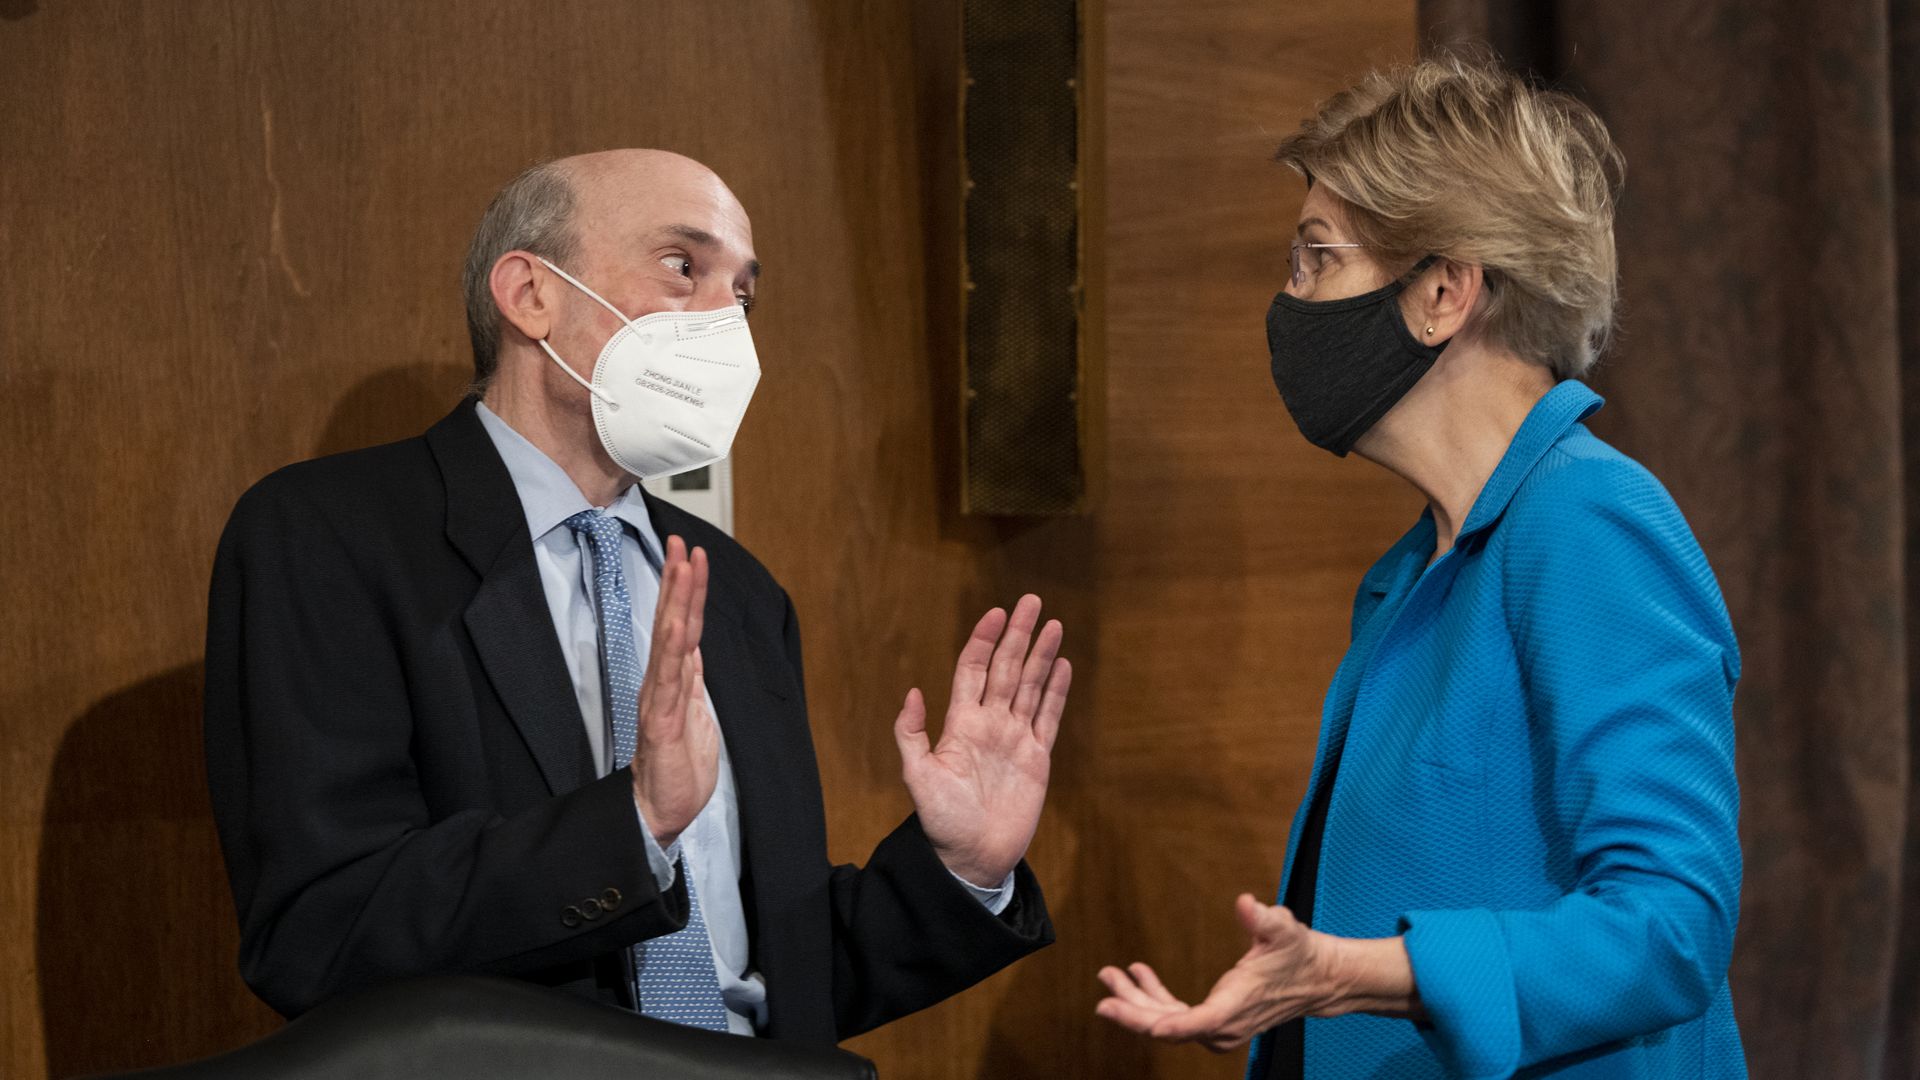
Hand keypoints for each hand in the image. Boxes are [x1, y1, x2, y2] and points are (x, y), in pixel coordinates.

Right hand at [631, 535, 720, 847]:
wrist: (659, 814)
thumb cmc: (678, 770)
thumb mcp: (697, 717)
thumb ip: (692, 682)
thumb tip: (696, 650)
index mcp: (675, 681)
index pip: (683, 626)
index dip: (687, 590)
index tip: (691, 554)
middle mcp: (662, 683)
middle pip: (672, 622)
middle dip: (678, 580)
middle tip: (681, 540)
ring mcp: (659, 700)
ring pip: (669, 641)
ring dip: (677, 602)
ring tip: (681, 566)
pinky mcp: (659, 723)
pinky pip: (667, 679)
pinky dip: (673, 649)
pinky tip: (677, 623)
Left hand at [895, 594, 1070, 886]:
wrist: (973, 857)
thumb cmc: (941, 821)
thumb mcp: (918, 777)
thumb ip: (912, 734)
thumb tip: (912, 692)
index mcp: (961, 723)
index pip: (974, 669)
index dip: (984, 640)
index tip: (995, 612)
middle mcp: (990, 724)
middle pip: (1006, 668)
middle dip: (1018, 634)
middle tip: (1031, 601)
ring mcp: (1015, 739)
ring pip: (1030, 686)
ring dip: (1041, 655)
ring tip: (1053, 624)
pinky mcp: (1037, 758)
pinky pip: (1049, 717)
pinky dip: (1056, 691)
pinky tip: (1062, 666)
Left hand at [1095, 895, 1338, 1052]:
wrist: (1316, 979)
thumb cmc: (1299, 954)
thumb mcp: (1285, 930)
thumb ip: (1264, 918)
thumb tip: (1246, 902)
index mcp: (1236, 1006)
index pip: (1196, 1022)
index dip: (1164, 1024)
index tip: (1133, 1019)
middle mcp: (1224, 1026)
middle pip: (1170, 1028)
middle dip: (1133, 1013)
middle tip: (1102, 1000)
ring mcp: (1217, 1028)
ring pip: (1167, 1024)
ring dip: (1136, 1003)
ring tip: (1110, 976)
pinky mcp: (1214, 1021)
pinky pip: (1175, 1017)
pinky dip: (1154, 999)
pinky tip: (1140, 975)